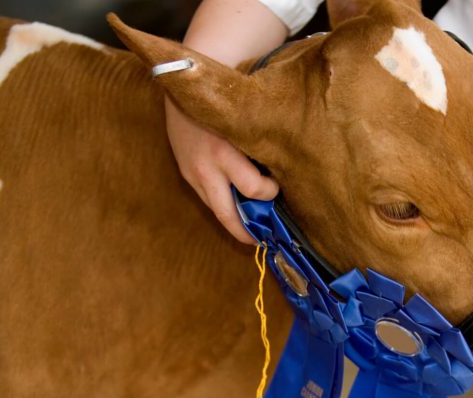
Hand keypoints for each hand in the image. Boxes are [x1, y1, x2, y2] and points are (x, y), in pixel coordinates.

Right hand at [165, 99, 278, 243]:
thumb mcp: (245, 119)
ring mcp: (192, 172)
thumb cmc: (226, 100)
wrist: (183, 84)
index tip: (278, 188)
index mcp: (224, 150)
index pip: (253, 187)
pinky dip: (223, 206)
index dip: (270, 192)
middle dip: (247, 231)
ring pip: (216, 211)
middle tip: (265, 238)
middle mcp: (206, 166)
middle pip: (229, 215)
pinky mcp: (185, 173)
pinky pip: (207, 199)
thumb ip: (261, 142)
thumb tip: (288, 167)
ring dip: (235, 224)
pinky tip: (236, 209)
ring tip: (252, 232)